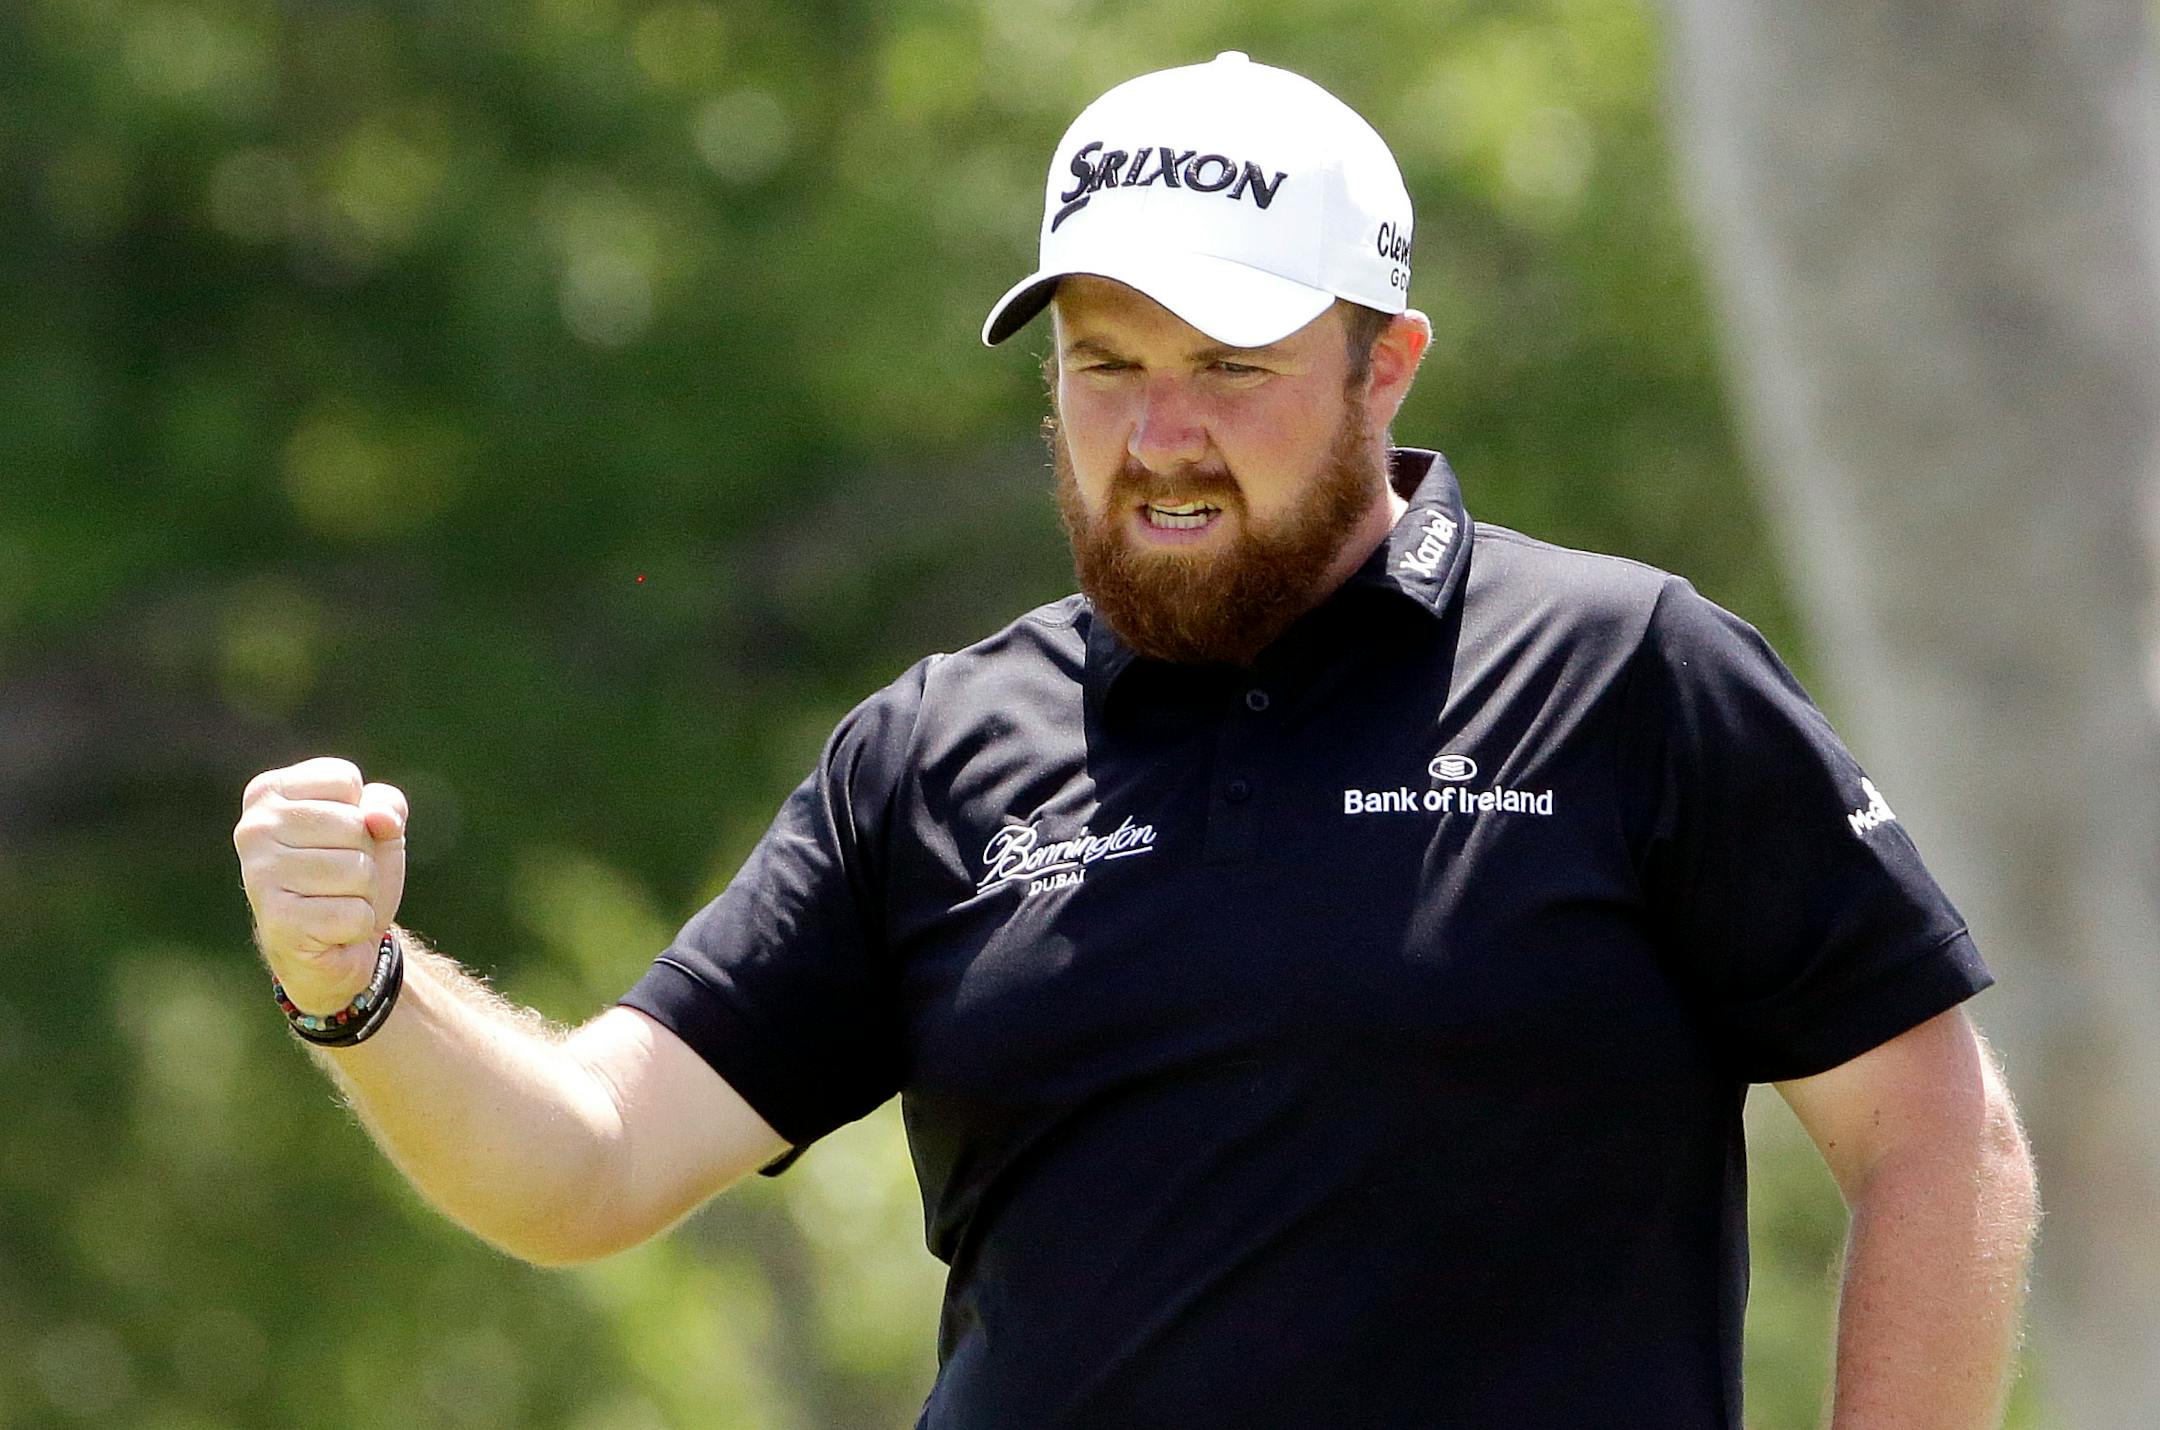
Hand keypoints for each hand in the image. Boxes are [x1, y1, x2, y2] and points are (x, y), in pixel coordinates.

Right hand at [234, 757, 408, 1013]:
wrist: (335, 948)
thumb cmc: (350, 875)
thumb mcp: (376, 827)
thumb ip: (386, 804)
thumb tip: (380, 819)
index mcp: (268, 793)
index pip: (344, 780)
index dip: (362, 813)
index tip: (338, 839)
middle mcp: (254, 829)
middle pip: (354, 825)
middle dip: (366, 855)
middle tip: (341, 879)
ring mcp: (260, 875)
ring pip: (357, 869)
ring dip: (364, 892)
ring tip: (336, 902)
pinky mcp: (278, 920)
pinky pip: (355, 912)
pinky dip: (359, 924)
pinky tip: (333, 930)